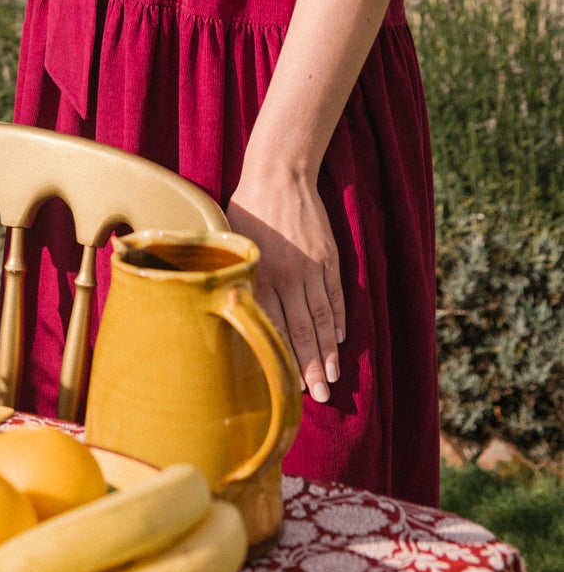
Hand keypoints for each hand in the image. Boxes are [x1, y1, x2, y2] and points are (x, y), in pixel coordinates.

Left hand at [227, 158, 345, 403]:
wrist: (278, 173)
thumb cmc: (246, 207)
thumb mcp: (232, 242)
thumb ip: (237, 276)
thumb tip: (231, 306)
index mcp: (260, 275)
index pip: (273, 328)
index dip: (283, 359)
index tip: (287, 386)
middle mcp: (287, 277)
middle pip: (302, 332)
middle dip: (311, 368)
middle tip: (320, 398)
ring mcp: (311, 269)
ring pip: (324, 319)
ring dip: (329, 351)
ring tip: (333, 378)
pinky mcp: (328, 257)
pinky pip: (336, 296)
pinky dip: (339, 320)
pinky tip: (341, 340)